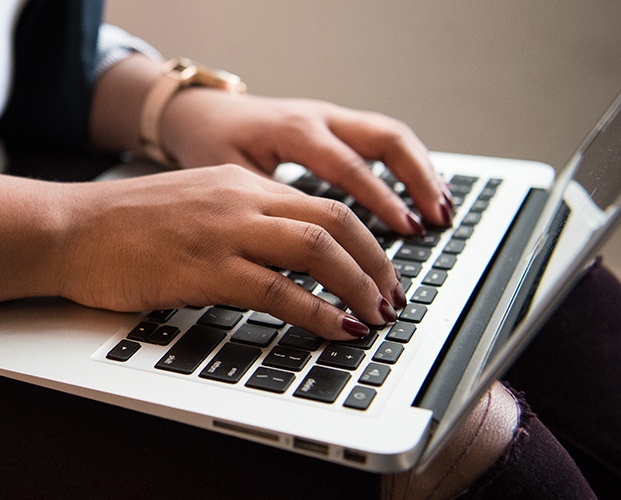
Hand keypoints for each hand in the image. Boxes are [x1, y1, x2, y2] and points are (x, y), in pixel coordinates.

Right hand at [58, 164, 406, 339]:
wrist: (67, 230)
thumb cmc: (118, 227)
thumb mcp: (190, 206)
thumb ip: (237, 221)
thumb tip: (281, 258)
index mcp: (238, 182)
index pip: (323, 204)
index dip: (365, 240)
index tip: (379, 272)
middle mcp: (239, 199)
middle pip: (336, 220)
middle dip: (377, 263)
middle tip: (392, 297)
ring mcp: (222, 232)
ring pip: (317, 249)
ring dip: (359, 286)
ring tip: (375, 315)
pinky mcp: (203, 268)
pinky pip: (278, 290)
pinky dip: (318, 312)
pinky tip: (336, 329)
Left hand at [160, 90, 453, 234]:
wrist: (199, 114)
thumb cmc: (209, 147)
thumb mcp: (231, 179)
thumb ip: (270, 208)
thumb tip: (305, 255)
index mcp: (293, 131)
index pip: (349, 167)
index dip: (381, 200)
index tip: (406, 229)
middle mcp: (318, 118)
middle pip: (386, 139)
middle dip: (417, 180)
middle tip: (437, 220)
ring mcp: (330, 117)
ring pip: (391, 135)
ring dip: (421, 171)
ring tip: (442, 211)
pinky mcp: (335, 123)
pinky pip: (381, 138)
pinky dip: (407, 165)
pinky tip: (423, 194)